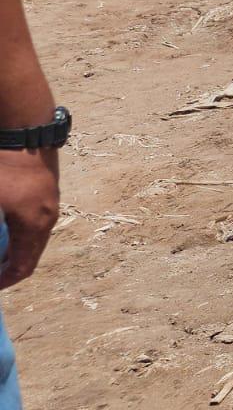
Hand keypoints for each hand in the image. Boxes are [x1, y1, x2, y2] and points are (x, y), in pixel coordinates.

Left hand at [0, 148, 60, 289]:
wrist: (25, 128)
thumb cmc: (1, 167)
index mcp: (33, 225)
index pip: (23, 267)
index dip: (4, 281)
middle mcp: (47, 217)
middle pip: (32, 254)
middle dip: (9, 267)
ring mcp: (50, 201)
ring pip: (35, 237)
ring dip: (16, 249)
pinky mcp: (47, 188)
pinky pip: (37, 221)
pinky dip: (21, 233)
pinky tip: (5, 225)